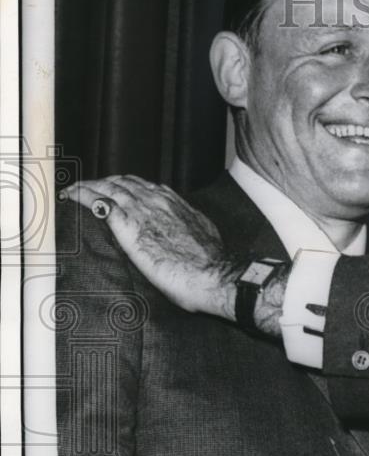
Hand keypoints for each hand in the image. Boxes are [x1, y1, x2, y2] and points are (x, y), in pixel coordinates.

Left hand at [63, 176, 239, 318]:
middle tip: (89, 189)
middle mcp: (156, 200)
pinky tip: (70, 195)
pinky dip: (82, 194)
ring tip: (74, 190)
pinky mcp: (127, 223)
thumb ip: (186, 223)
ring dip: (88, 185)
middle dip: (104, 183)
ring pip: (108, 187)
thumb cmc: (209, 262)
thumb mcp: (201, 233)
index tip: (116, 190)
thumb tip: (181, 225)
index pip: (144, 186)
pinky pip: (98, 201)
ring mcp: (141, 209)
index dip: (127, 186)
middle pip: (123, 182)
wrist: (211, 273)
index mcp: (174, 203)